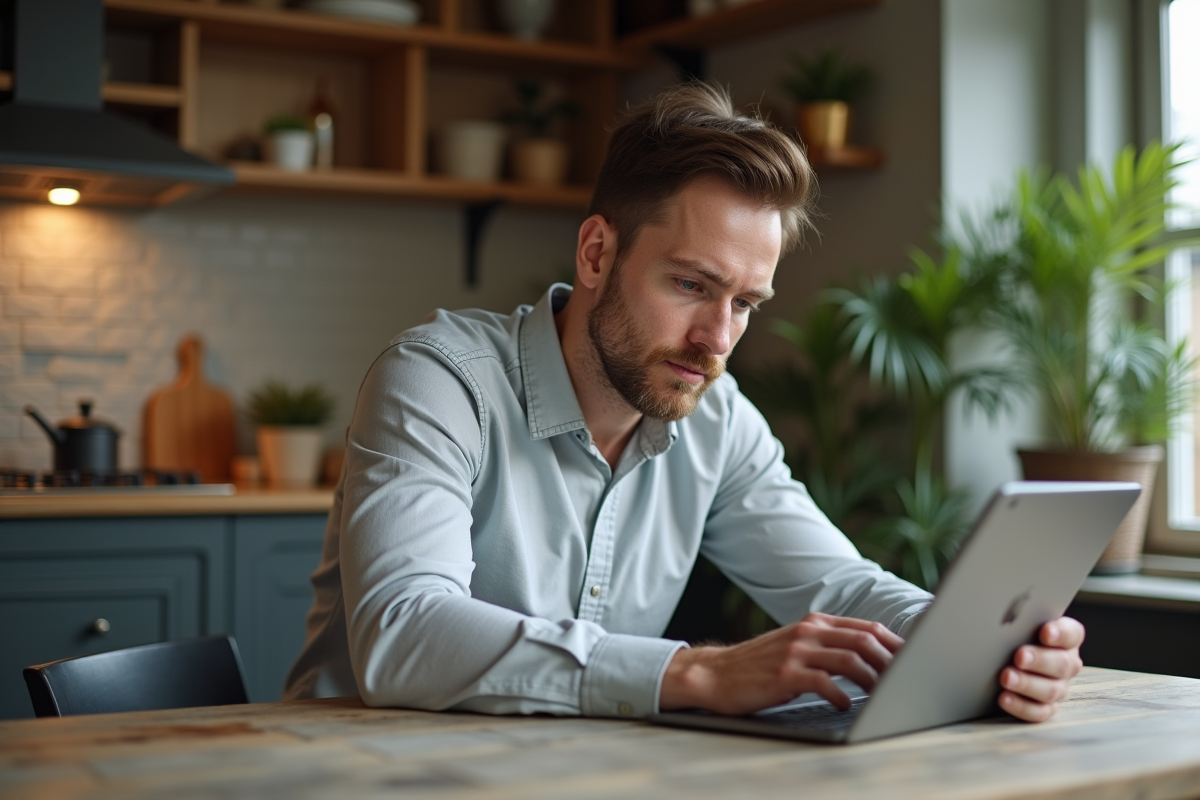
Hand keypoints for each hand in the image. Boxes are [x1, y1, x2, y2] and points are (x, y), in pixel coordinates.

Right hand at [659, 613, 903, 715]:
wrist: (717, 674)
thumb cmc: (762, 666)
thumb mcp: (797, 646)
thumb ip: (829, 646)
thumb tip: (873, 659)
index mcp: (815, 623)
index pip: (867, 628)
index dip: (895, 644)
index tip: (915, 660)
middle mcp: (808, 632)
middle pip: (864, 640)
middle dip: (892, 661)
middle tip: (908, 680)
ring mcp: (796, 652)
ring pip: (849, 659)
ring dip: (873, 679)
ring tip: (885, 693)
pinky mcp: (785, 675)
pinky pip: (823, 683)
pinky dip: (841, 695)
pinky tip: (846, 705)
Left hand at [998, 616, 1084, 722]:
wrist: (1000, 657)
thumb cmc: (1011, 635)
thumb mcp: (1018, 624)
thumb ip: (1019, 621)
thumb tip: (998, 614)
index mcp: (1066, 638)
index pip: (1072, 634)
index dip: (1061, 633)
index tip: (1045, 632)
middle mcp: (1066, 664)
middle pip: (1062, 664)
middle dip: (1040, 660)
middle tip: (1019, 656)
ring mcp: (1058, 687)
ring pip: (1051, 690)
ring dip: (1027, 684)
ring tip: (1006, 677)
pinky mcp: (1045, 707)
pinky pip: (1038, 712)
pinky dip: (1021, 706)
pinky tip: (1004, 698)